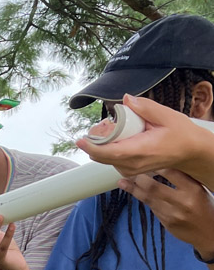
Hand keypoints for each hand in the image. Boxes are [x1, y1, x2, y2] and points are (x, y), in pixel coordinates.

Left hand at [76, 94, 210, 179]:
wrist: (189, 152)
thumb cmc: (180, 134)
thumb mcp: (167, 115)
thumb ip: (146, 107)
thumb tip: (127, 99)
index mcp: (141, 151)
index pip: (111, 152)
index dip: (92, 147)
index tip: (80, 140)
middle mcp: (133, 164)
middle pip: (102, 156)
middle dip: (95, 140)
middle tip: (103, 124)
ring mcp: (130, 170)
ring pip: (105, 158)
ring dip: (103, 143)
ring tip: (113, 128)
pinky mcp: (129, 170)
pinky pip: (111, 159)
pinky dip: (109, 148)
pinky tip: (119, 137)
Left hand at [119, 169, 213, 257]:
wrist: (209, 233)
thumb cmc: (205, 206)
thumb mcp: (199, 189)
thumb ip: (183, 179)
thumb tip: (162, 164)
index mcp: (193, 189)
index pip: (170, 172)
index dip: (154, 165)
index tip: (144, 159)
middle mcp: (182, 202)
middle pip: (153, 187)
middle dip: (138, 178)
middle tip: (127, 170)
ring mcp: (173, 215)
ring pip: (148, 199)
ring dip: (134, 189)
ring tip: (123, 182)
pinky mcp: (166, 224)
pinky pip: (152, 209)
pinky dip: (144, 199)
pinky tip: (135, 192)